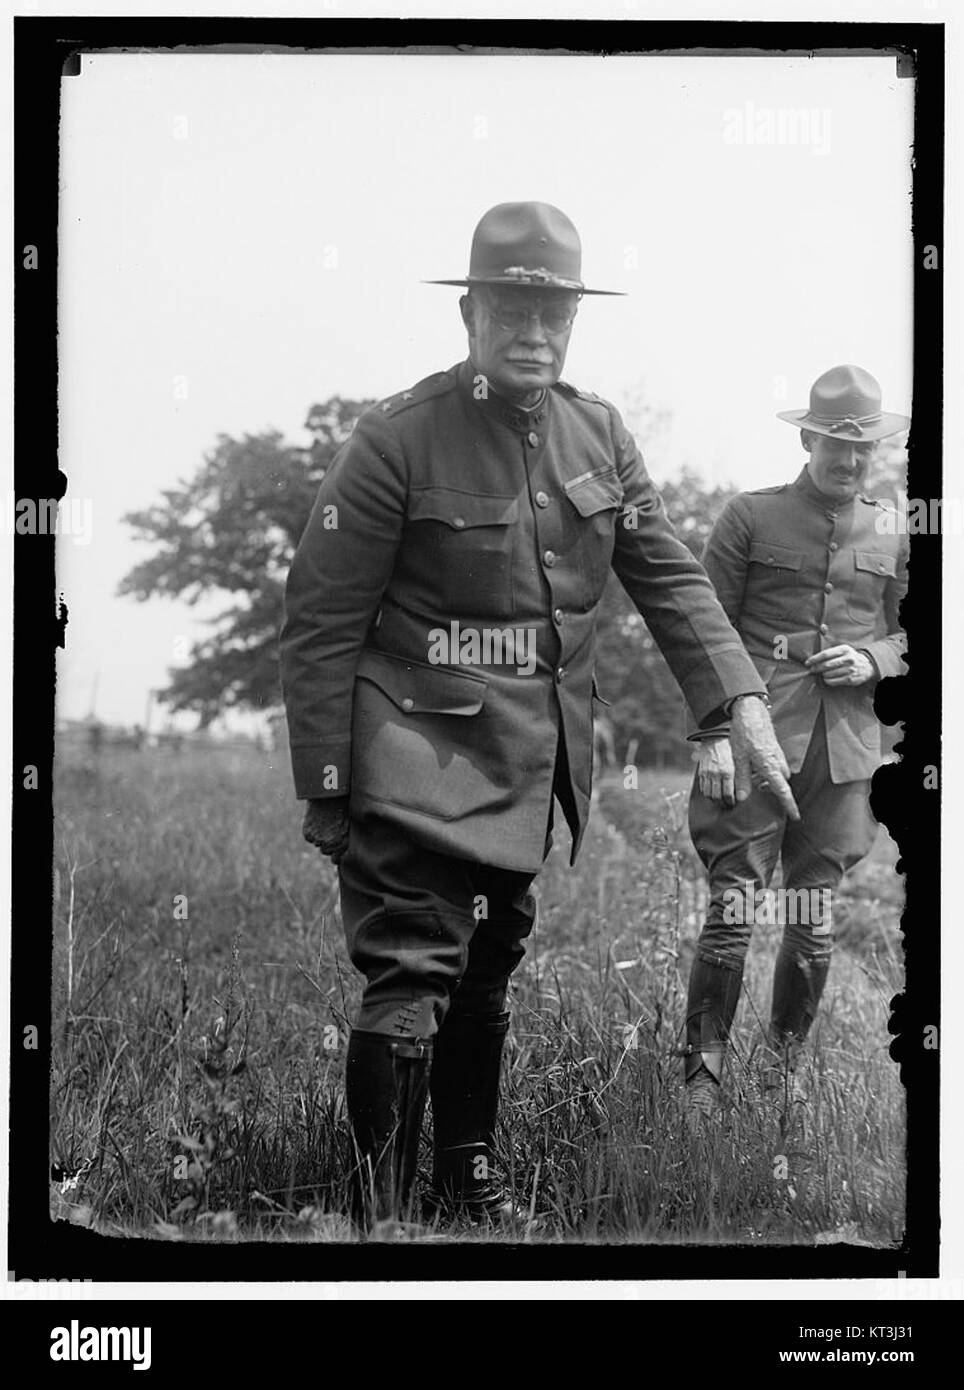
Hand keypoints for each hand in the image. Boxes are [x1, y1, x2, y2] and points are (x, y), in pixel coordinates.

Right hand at [302, 796, 349, 863]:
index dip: (335, 853)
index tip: (334, 848)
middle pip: (326, 852)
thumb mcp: (350, 821)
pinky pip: (309, 837)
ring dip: (319, 836)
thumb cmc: (343, 803)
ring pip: (317, 844)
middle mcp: (334, 844)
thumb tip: (340, 849)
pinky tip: (316, 818)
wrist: (330, 791)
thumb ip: (346, 836)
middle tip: (328, 828)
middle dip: (327, 843)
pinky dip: (310, 829)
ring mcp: (320, 840)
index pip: (337, 859)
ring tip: (323, 821)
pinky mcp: (309, 834)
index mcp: (346, 842)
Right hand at [697, 736, 735, 805]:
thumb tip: (744, 791)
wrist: (715, 738)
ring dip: (714, 800)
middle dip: (722, 804)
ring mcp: (707, 773)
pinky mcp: (701, 772)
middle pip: (717, 797)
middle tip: (727, 805)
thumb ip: (741, 776)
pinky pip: (702, 788)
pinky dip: (707, 793)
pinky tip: (712, 793)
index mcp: (727, 772)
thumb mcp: (738, 762)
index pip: (728, 794)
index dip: (730, 802)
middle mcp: (716, 774)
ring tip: (720, 801)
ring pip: (708, 794)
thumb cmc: (730, 750)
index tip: (734, 803)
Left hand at [729, 696, 799, 820]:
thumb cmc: (744, 734)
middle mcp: (778, 762)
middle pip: (782, 783)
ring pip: (779, 774)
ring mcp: (778, 754)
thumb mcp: (739, 759)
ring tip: (754, 777)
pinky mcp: (775, 748)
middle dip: (775, 790)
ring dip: (770, 779)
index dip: (789, 805)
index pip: (783, 791)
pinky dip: (768, 769)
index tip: (796, 816)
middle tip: (760, 790)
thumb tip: (742, 799)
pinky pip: (776, 764)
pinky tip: (754, 765)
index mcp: (769, 767)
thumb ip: (742, 780)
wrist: (750, 712)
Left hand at [805, 644, 875, 685]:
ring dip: (823, 674)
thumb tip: (822, 626)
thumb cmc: (848, 656)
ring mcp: (850, 670)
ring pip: (829, 674)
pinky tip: (828, 678)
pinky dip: (828, 680)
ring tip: (822, 673)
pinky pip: (833, 681)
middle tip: (812, 669)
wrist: (867, 666)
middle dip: (816, 668)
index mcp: (844, 649)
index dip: (814, 659)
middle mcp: (848, 659)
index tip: (807, 662)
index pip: (825, 654)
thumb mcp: (841, 646)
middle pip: (826, 665)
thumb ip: (829, 637)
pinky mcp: (851, 679)